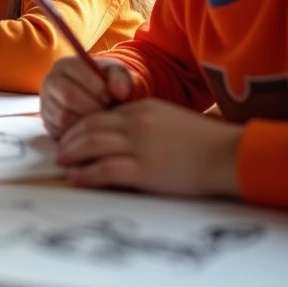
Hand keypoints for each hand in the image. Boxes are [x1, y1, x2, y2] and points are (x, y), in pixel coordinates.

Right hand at [39, 57, 133, 138]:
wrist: (99, 98)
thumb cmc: (107, 83)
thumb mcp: (117, 74)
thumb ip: (121, 77)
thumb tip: (120, 93)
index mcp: (64, 65)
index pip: (77, 76)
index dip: (98, 88)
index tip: (110, 96)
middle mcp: (50, 82)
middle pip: (69, 98)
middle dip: (93, 107)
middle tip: (105, 110)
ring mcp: (46, 104)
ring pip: (64, 117)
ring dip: (86, 121)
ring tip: (98, 118)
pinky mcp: (48, 124)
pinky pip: (62, 132)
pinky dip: (79, 132)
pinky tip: (90, 126)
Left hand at [55, 100, 242, 197]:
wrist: (228, 155)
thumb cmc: (203, 141)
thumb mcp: (168, 119)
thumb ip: (143, 122)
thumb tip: (119, 135)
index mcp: (141, 108)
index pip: (99, 115)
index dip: (80, 126)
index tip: (70, 136)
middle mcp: (135, 123)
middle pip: (89, 127)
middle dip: (69, 140)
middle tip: (59, 151)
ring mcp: (138, 145)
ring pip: (91, 146)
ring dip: (71, 155)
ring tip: (62, 164)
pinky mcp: (143, 169)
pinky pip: (104, 170)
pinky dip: (85, 174)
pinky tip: (77, 179)